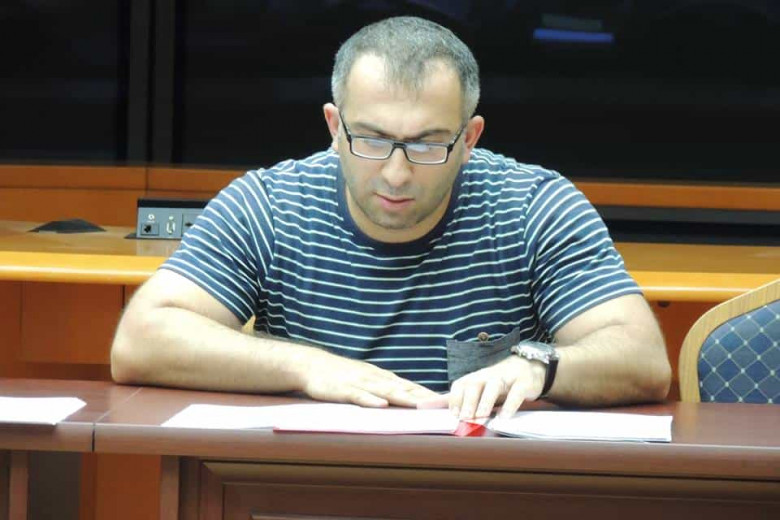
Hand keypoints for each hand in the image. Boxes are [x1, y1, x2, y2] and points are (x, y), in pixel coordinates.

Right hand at [298, 349, 439, 407]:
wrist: (312, 364)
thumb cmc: (341, 375)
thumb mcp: (366, 380)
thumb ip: (384, 389)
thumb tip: (404, 400)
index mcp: (382, 378)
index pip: (411, 387)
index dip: (429, 395)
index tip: (447, 402)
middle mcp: (375, 378)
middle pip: (404, 389)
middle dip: (424, 397)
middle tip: (443, 405)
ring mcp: (360, 383)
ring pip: (386, 391)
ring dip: (404, 398)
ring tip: (421, 405)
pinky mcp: (344, 389)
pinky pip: (359, 396)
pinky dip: (371, 400)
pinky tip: (382, 405)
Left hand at [445, 356, 544, 419]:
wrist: (530, 366)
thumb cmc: (500, 381)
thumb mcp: (481, 387)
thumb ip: (461, 397)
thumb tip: (434, 406)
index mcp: (477, 377)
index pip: (461, 383)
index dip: (455, 398)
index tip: (453, 414)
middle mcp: (490, 375)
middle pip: (475, 383)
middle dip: (468, 401)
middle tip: (464, 418)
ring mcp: (507, 377)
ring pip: (494, 385)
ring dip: (485, 401)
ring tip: (480, 417)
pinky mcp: (524, 383)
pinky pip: (516, 392)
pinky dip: (510, 405)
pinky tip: (504, 417)